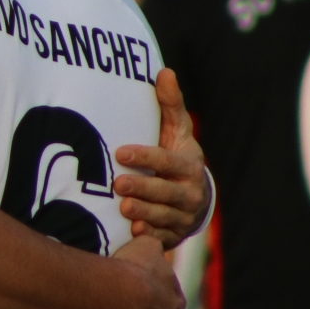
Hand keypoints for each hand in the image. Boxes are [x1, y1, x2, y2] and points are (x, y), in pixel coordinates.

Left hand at [114, 69, 209, 246]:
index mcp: (189, 165)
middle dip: (143, 188)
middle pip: (166, 191)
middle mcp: (189, 192)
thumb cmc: (175, 157)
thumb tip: (164, 71)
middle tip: (118, 184)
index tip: (121, 152)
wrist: (191, 200)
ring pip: (163, 216)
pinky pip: (162, 237)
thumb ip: (169, 105)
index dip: (146, 157)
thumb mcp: (175, 131)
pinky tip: (134, 232)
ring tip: (123, 206)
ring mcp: (182, 216)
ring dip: (144, 212)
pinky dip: (150, 235)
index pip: (168, 161)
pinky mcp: (173, 235)